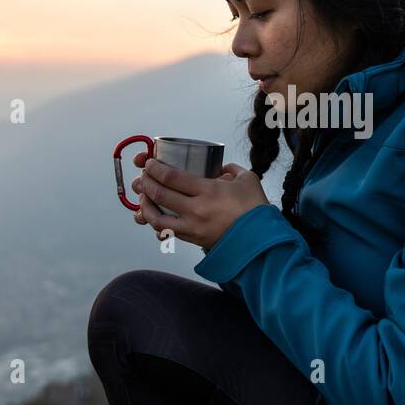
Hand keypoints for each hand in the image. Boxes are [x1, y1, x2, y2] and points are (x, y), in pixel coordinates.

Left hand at [131, 154, 268, 251]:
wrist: (261, 240)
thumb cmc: (255, 209)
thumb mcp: (246, 179)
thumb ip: (230, 169)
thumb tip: (219, 167)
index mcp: (209, 191)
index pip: (171, 177)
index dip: (155, 169)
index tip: (150, 164)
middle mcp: (197, 210)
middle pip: (160, 195)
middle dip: (146, 183)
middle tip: (143, 176)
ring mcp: (193, 228)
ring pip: (157, 219)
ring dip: (145, 206)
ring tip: (144, 197)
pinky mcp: (193, 240)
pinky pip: (167, 232)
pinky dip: (156, 223)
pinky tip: (155, 215)